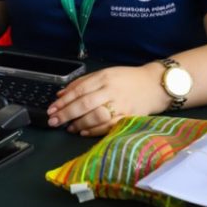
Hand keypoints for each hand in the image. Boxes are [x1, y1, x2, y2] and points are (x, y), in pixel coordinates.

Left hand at [46, 64, 167, 135]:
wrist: (155, 84)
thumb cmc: (127, 79)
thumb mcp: (105, 74)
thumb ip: (83, 83)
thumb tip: (61, 94)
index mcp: (104, 77)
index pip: (79, 90)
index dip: (63, 101)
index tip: (51, 109)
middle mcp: (111, 90)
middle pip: (85, 103)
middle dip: (66, 114)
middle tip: (54, 121)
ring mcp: (121, 104)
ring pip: (96, 116)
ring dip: (79, 124)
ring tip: (69, 127)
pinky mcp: (129, 117)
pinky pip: (108, 126)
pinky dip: (94, 130)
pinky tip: (84, 132)